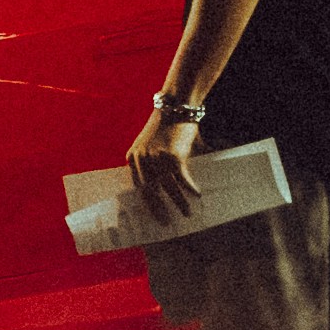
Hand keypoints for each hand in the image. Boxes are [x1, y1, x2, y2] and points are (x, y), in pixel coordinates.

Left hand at [123, 110, 209, 233]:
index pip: (137, 187)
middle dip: (158, 210)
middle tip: (165, 223)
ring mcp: (157, 159)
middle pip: (149, 192)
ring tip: (186, 213)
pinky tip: (197, 195)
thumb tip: (161, 182)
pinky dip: (190, 189)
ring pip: (168, 189)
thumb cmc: (166, 126)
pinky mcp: (173, 156)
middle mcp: (142, 160)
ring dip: (178, 203)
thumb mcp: (152, 144)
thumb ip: (152, 163)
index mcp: (133, 157)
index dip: (144, 203)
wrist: (176, 106)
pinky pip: (182, 179)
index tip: (150, 216)